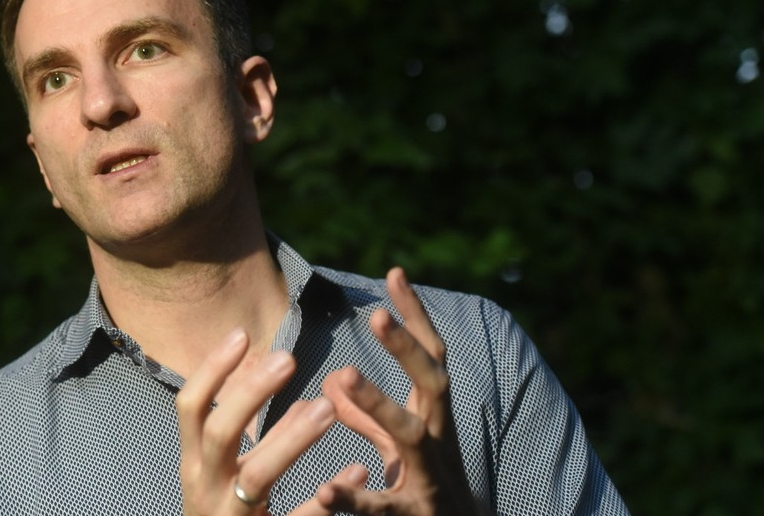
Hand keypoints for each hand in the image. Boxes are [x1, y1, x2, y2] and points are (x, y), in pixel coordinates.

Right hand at [177, 328, 353, 514]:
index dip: (212, 370)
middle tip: (291, 358)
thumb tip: (288, 384)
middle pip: (218, 433)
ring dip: (291, 440)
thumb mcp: (225, 475)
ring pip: (257, 477)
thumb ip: (256, 434)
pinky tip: (358, 470)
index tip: (243, 334)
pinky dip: (326, 499)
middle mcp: (205, 490)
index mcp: (193, 466)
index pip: (190, 407)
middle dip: (251, 393)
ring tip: (328, 409)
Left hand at [317, 268, 479, 514]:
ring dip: (379, 402)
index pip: (431, 357)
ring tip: (344, 375)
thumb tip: (333, 380)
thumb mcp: (398, 450)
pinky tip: (324, 491)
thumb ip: (369, 416)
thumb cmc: (426, 495)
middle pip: (433, 384)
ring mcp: (431, 479)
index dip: (415, 317)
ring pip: (410, 435)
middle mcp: (439, 442)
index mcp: (433, 420)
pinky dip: (352, 499)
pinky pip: (383, 507)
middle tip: (376, 315)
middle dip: (407, 348)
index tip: (395, 272)